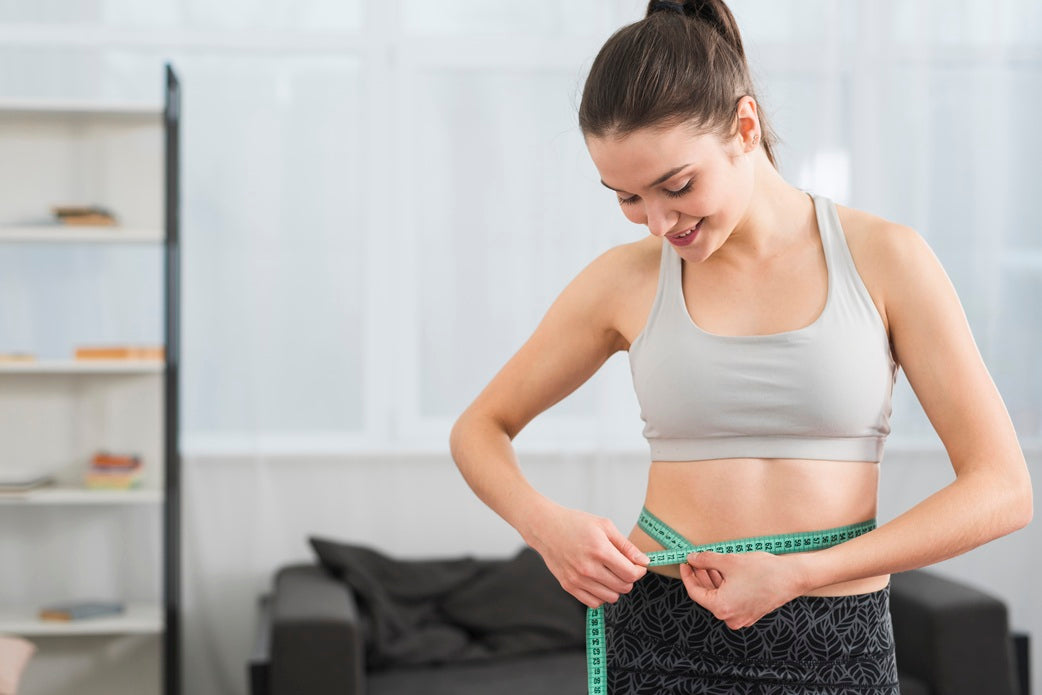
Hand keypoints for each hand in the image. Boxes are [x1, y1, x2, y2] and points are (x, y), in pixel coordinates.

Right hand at [525, 503, 649, 608]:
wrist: (546, 528)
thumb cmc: (575, 523)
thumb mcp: (605, 526)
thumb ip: (626, 546)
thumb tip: (645, 562)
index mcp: (600, 550)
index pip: (630, 573)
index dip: (639, 571)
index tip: (638, 565)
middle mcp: (588, 568)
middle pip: (623, 587)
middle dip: (629, 579)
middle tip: (623, 567)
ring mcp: (577, 580)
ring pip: (610, 598)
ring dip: (615, 588)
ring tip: (610, 573)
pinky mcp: (568, 586)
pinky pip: (594, 603)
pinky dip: (601, 595)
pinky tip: (599, 581)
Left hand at [679, 551, 807, 629]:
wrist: (792, 577)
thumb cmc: (763, 570)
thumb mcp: (729, 561)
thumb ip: (706, 560)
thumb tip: (692, 558)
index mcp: (722, 607)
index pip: (695, 592)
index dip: (688, 576)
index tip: (685, 563)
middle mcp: (730, 617)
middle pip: (708, 595)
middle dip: (701, 576)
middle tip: (696, 559)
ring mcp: (741, 617)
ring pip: (720, 596)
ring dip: (713, 579)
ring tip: (711, 561)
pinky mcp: (750, 613)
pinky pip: (731, 599)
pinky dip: (725, 586)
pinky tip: (724, 570)